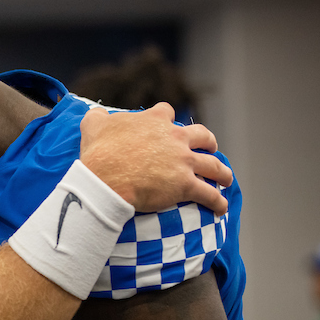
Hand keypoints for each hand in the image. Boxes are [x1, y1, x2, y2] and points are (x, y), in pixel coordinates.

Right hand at [78, 102, 232, 215]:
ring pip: (214, 165)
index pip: (167, 112)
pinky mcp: (185, 186)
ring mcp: (183, 162)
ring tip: (226, 179)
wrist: (104, 179)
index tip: (166, 125)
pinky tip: (221, 207)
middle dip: (208, 142)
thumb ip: (99, 117)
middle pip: (202, 136)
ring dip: (222, 172)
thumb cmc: (99, 153)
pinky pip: (209, 195)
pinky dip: (218, 202)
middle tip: (209, 148)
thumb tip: (98, 115)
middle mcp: (175, 138)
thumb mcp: (94, 125)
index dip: (167, 119)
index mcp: (155, 120)